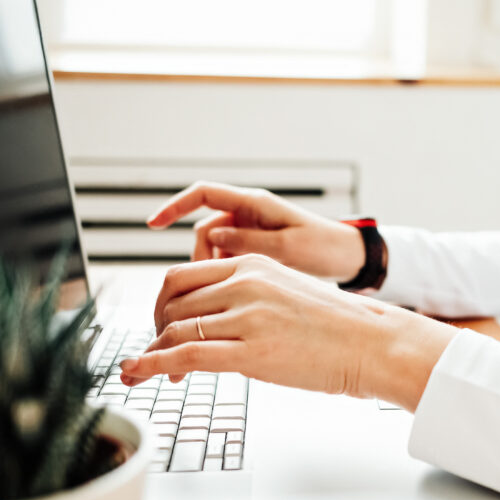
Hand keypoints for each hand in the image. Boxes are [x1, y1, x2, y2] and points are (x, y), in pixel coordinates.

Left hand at [121, 254, 455, 409]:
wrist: (373, 342)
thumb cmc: (337, 325)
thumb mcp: (285, 290)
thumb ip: (247, 295)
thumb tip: (215, 316)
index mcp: (251, 264)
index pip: (183, 277)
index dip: (163, 306)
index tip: (161, 327)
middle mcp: (244, 283)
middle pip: (171, 300)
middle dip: (155, 329)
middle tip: (156, 352)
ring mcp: (247, 316)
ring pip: (174, 328)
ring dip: (153, 352)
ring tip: (150, 372)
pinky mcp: (252, 352)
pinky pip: (186, 356)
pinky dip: (153, 365)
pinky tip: (139, 374)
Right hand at [147, 181, 365, 282]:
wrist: (348, 259)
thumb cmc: (325, 247)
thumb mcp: (289, 246)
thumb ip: (250, 241)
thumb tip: (212, 237)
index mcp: (254, 204)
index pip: (203, 194)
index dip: (175, 206)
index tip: (152, 223)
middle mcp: (247, 215)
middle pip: (203, 234)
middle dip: (196, 264)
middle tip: (197, 295)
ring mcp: (249, 233)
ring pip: (212, 254)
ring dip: (209, 277)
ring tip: (217, 305)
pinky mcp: (253, 252)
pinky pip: (226, 264)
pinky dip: (222, 282)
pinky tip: (227, 303)